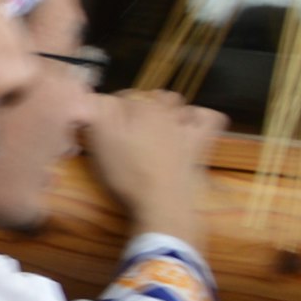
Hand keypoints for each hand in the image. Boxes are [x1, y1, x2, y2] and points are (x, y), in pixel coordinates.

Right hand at [80, 89, 222, 245]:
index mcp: (140, 107)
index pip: (121, 96)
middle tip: (125, 129)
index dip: (108, 110)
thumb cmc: (128, 174)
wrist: (162, 204)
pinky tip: (188, 124)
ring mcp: (186, 126)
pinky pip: (208, 118)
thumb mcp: (101, 142)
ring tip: (153, 126)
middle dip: (136, 106)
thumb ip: (96, 111)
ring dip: (165, 108)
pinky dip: (198, 117)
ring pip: (176, 101)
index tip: (101, 125)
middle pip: (148, 96)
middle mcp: (166, 110)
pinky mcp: (201, 143)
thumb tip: (93, 96)